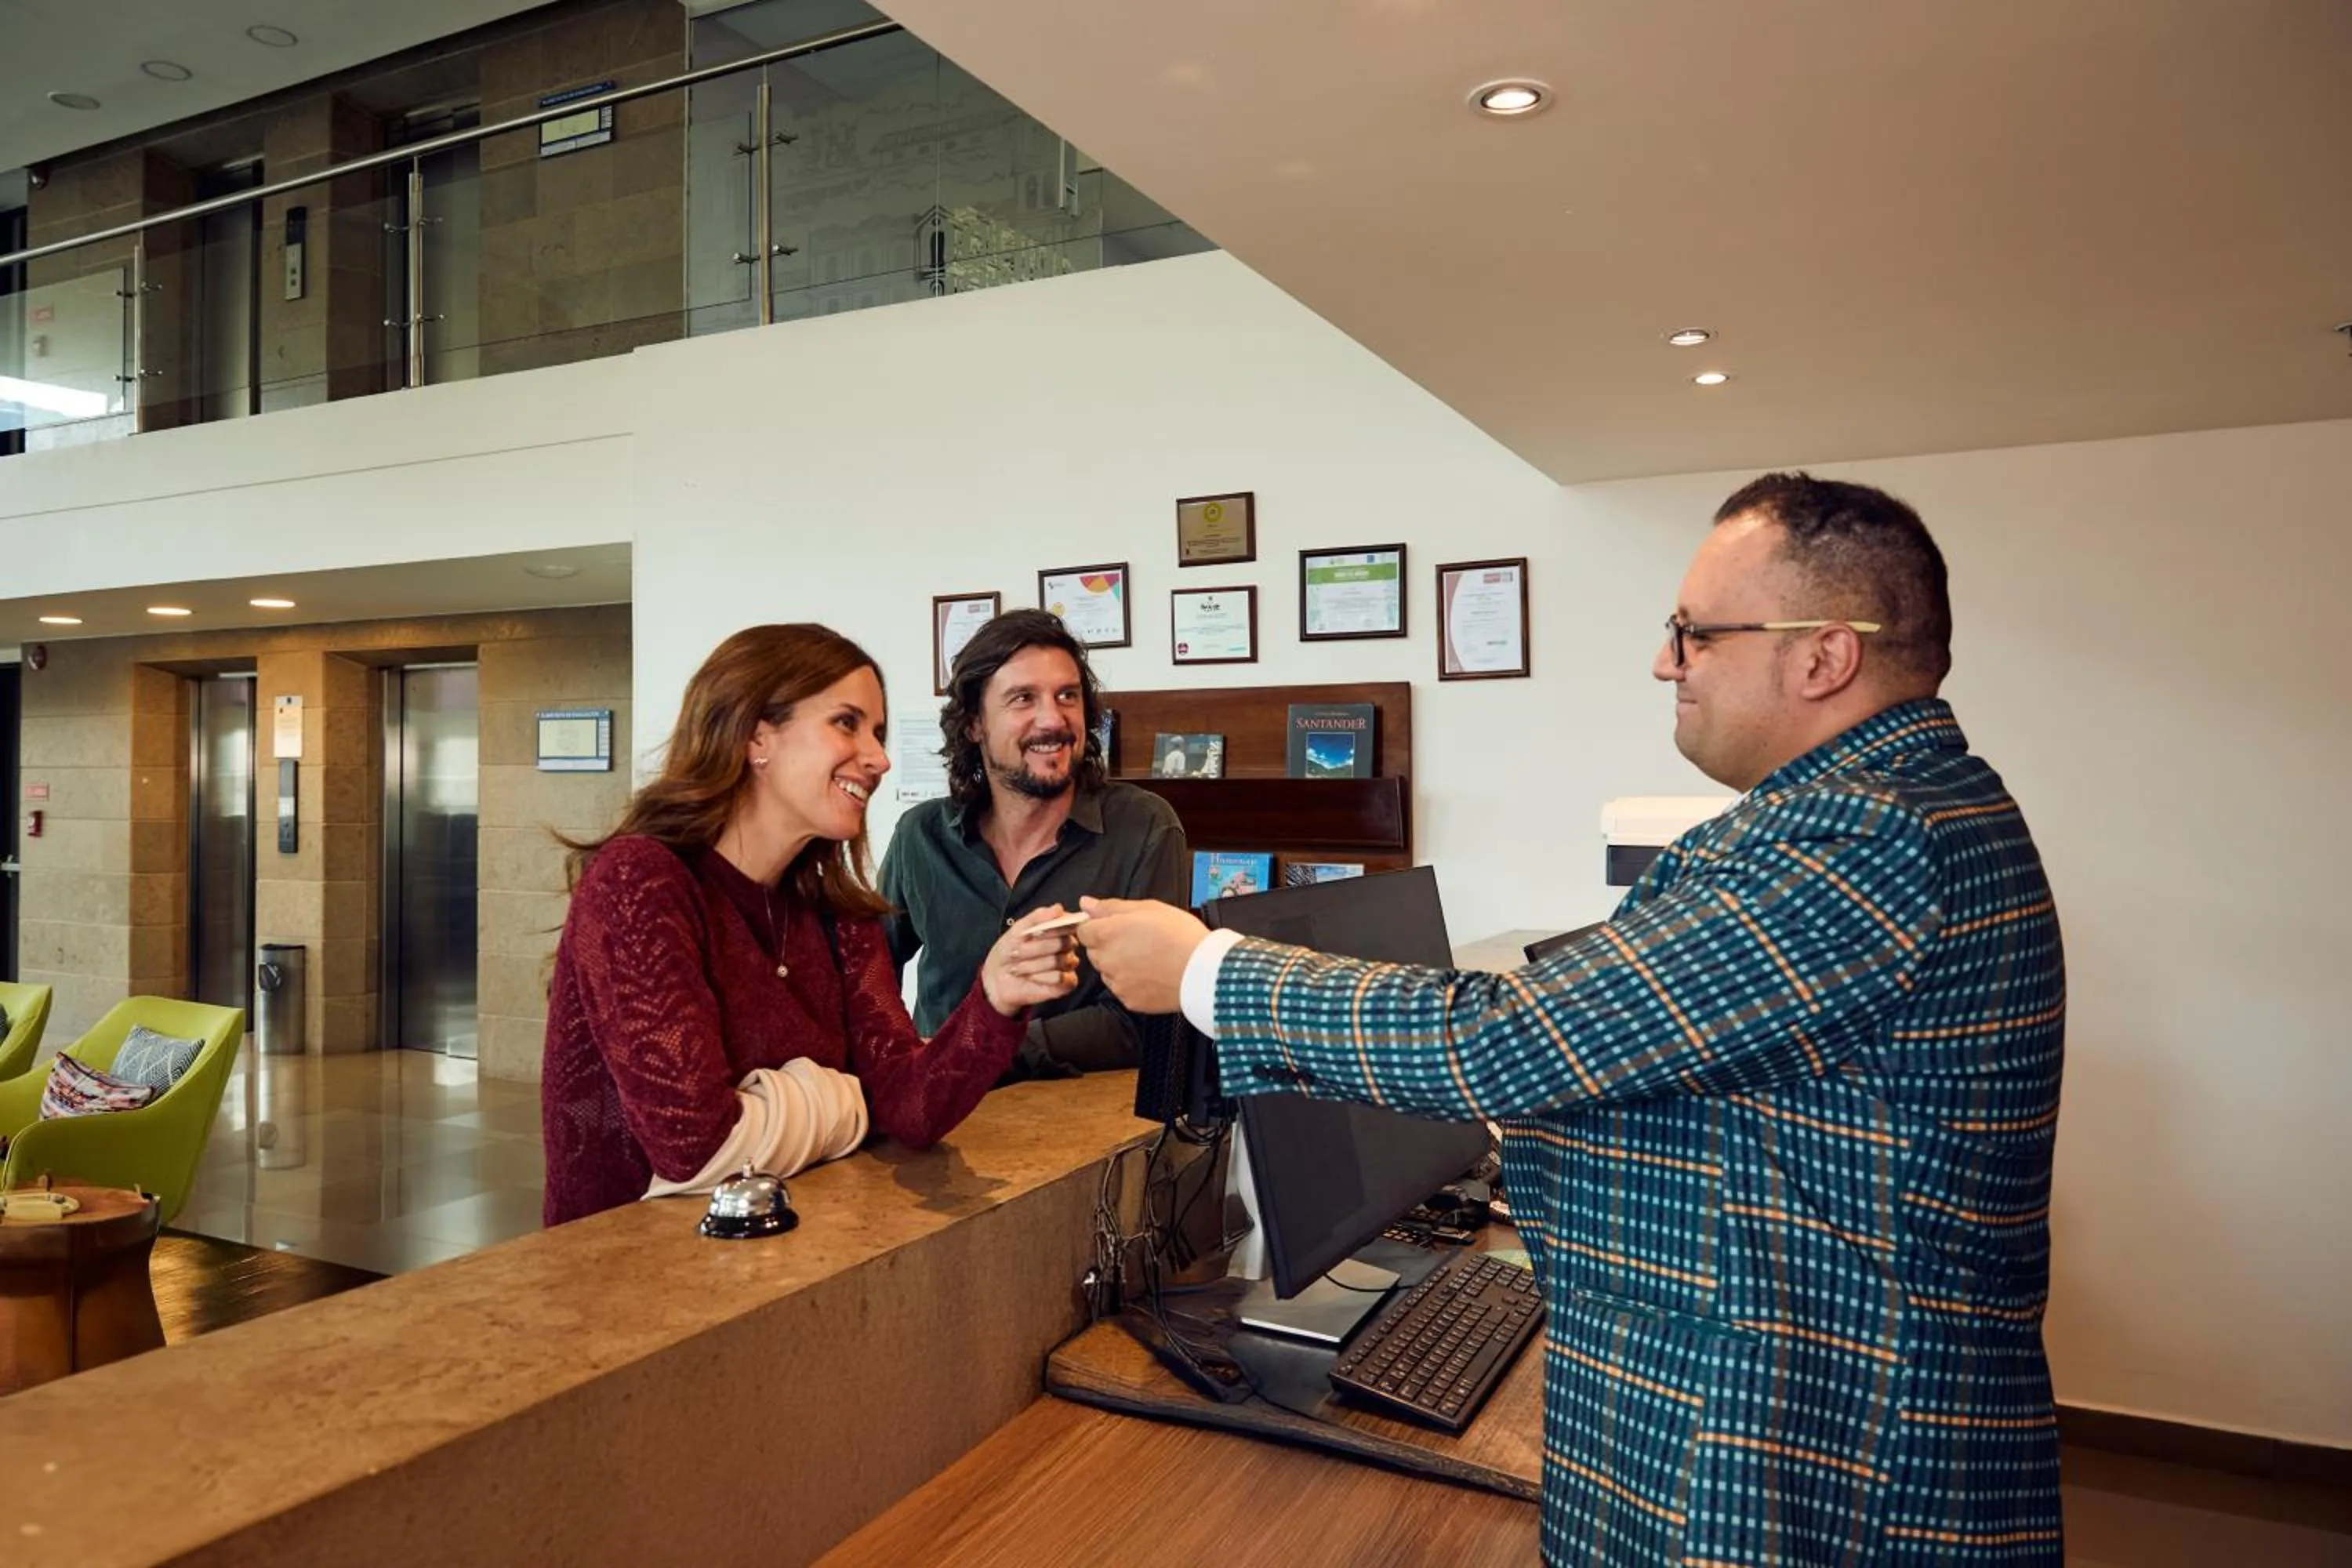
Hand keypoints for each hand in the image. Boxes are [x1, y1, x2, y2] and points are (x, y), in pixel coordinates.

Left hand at [981, 904, 1083, 1017]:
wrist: (997, 978)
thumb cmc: (1008, 951)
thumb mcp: (1018, 930)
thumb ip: (1038, 917)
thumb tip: (1059, 908)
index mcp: (1059, 930)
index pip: (1069, 923)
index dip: (1053, 928)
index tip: (1033, 934)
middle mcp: (1067, 946)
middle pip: (1065, 943)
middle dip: (1037, 948)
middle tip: (1017, 952)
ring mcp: (1068, 965)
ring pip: (1062, 961)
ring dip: (1035, 965)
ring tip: (1018, 967)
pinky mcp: (1066, 984)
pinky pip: (1062, 978)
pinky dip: (1043, 978)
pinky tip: (1031, 978)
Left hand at [1074, 897, 1208, 1014]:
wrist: (1203, 971)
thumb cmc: (1181, 936)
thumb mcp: (1148, 908)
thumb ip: (1112, 906)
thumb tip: (1086, 903)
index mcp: (1108, 934)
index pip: (1083, 930)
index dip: (1097, 926)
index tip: (1113, 926)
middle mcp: (1107, 960)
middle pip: (1094, 952)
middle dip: (1108, 945)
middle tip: (1137, 940)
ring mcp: (1117, 983)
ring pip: (1107, 971)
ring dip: (1118, 964)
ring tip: (1148, 958)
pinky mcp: (1129, 1000)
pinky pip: (1122, 988)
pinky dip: (1131, 982)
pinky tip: (1152, 973)